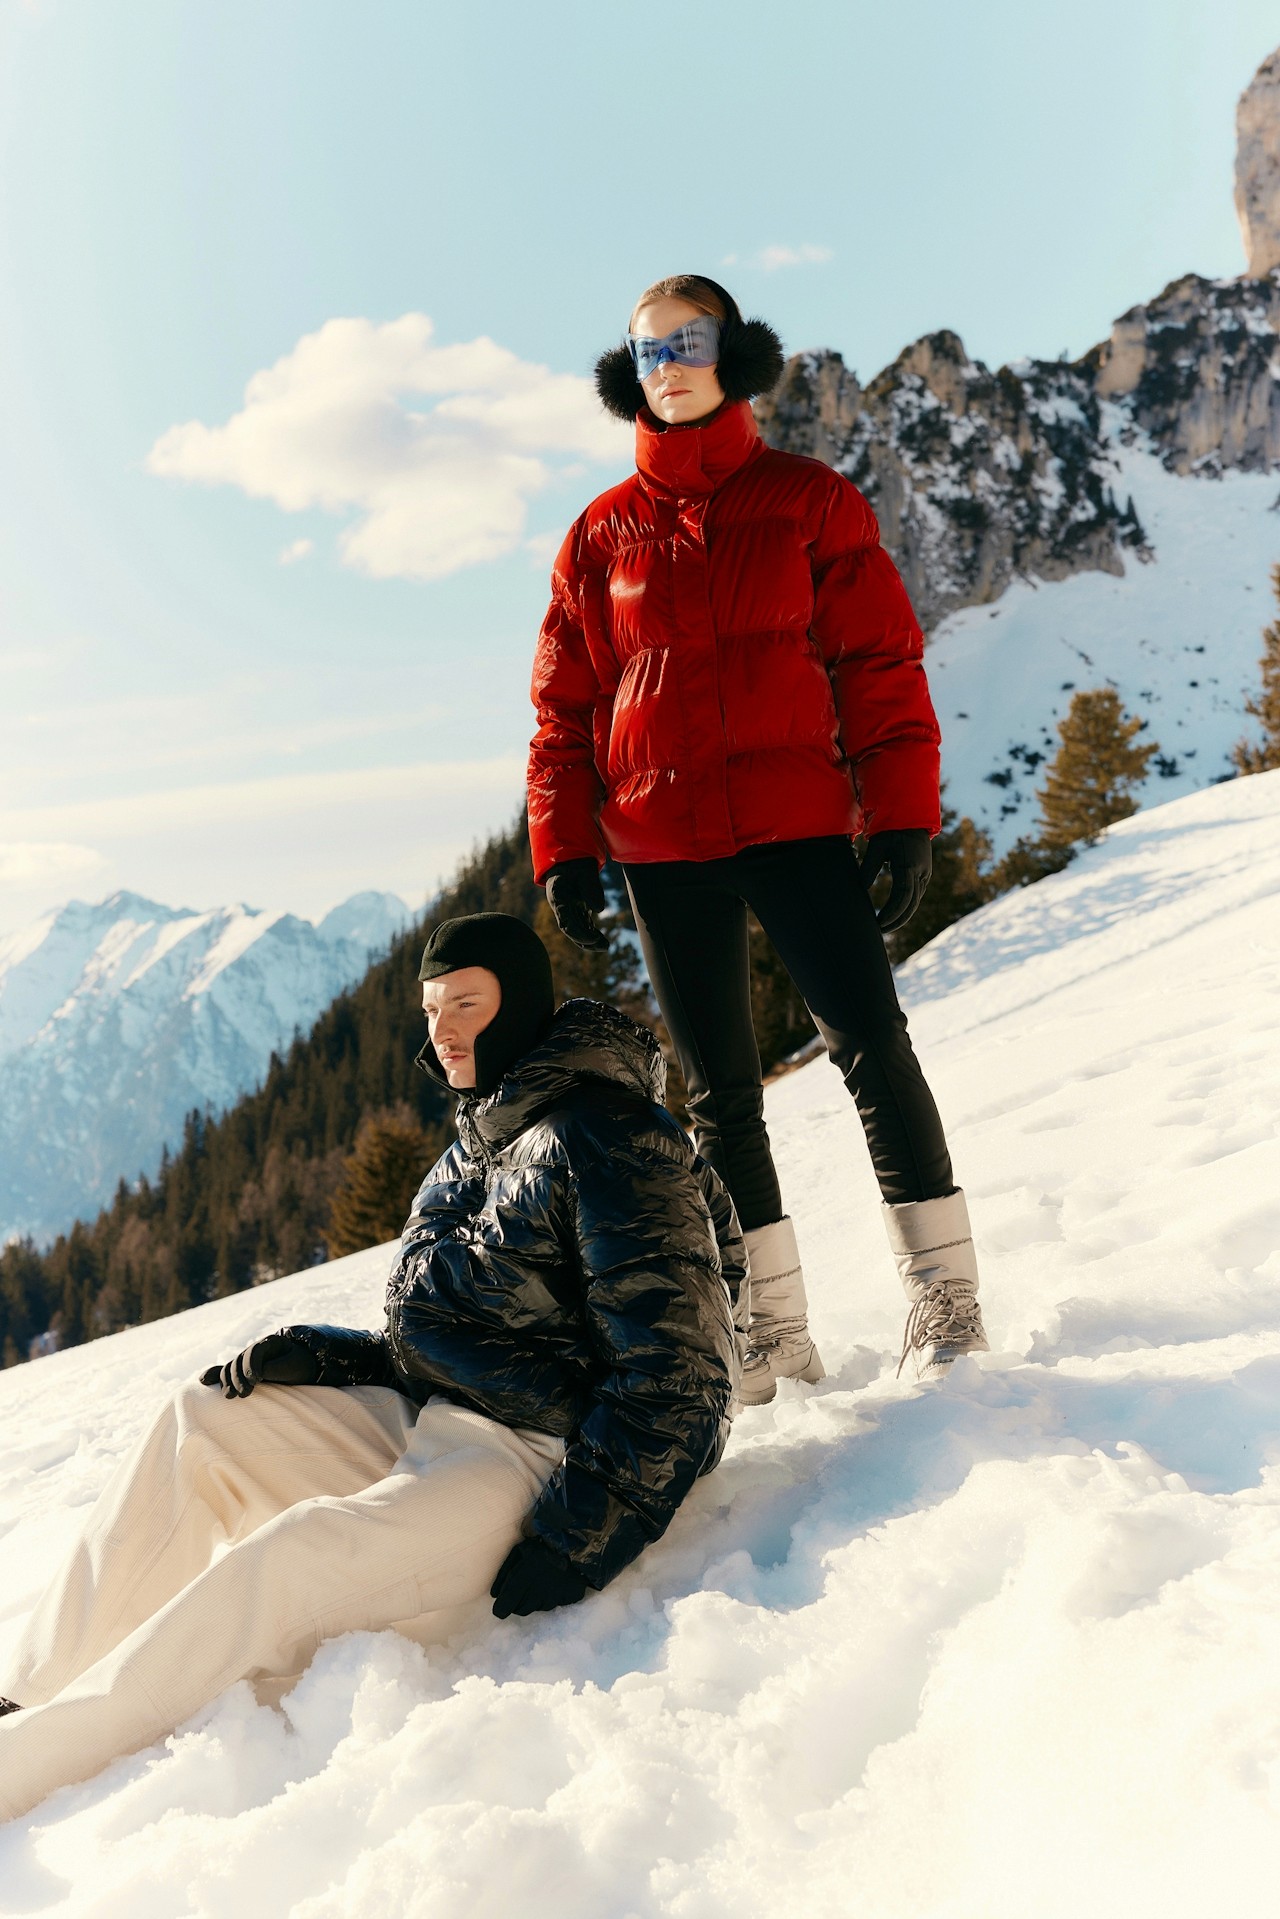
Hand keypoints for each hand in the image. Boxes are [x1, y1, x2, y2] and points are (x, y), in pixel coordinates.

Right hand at [200, 1330, 319, 1398]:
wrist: (303, 1366)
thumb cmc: (300, 1366)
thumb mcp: (293, 1366)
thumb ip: (275, 1369)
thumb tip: (255, 1376)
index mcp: (270, 1342)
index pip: (255, 1350)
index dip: (252, 1365)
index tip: (257, 1380)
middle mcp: (256, 1350)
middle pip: (239, 1359)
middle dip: (239, 1377)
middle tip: (245, 1394)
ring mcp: (247, 1360)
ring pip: (230, 1367)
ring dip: (227, 1381)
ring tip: (230, 1396)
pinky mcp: (242, 1371)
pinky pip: (225, 1371)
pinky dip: (214, 1375)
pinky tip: (203, 1380)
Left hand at [490, 1537, 587, 1617]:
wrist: (576, 1542)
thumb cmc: (543, 1544)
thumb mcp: (519, 1551)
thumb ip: (504, 1572)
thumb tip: (494, 1595)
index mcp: (524, 1575)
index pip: (507, 1604)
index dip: (500, 1609)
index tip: (499, 1609)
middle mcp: (538, 1590)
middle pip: (520, 1610)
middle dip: (516, 1604)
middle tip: (519, 1592)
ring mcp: (555, 1596)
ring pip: (536, 1608)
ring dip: (533, 1601)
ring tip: (537, 1584)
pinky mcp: (568, 1598)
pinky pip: (553, 1605)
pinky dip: (548, 1598)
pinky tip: (551, 1585)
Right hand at [545, 860, 609, 951]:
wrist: (570, 854)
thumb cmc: (576, 859)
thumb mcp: (585, 869)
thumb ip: (591, 887)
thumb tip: (598, 910)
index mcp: (557, 896)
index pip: (566, 922)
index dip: (579, 934)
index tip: (594, 939)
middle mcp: (560, 906)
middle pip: (571, 930)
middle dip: (586, 941)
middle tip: (604, 947)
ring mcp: (567, 908)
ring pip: (577, 929)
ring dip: (590, 940)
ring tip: (606, 946)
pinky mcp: (575, 908)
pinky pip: (582, 924)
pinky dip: (592, 933)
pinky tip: (603, 940)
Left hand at [860, 829, 931, 931]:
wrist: (912, 818)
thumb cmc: (891, 830)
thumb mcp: (877, 846)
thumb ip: (869, 868)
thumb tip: (861, 889)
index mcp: (909, 866)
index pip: (901, 897)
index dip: (891, 913)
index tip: (878, 922)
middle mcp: (921, 873)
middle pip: (911, 905)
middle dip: (896, 920)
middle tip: (880, 931)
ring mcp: (925, 874)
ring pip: (915, 902)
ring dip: (902, 916)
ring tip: (885, 926)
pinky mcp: (924, 874)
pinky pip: (916, 896)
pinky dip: (906, 907)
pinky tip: (895, 914)